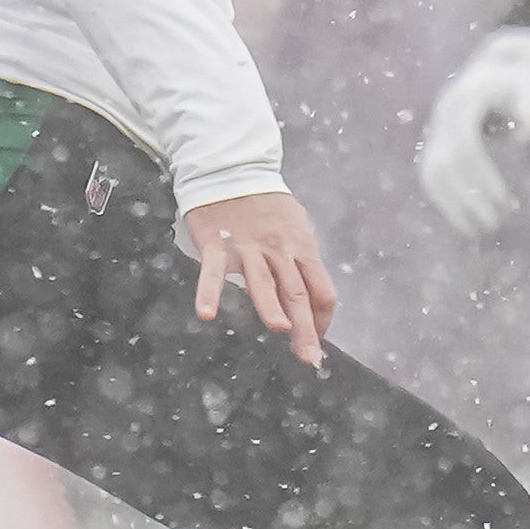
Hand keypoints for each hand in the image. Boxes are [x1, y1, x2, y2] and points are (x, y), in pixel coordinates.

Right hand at [185, 189, 335, 362]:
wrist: (232, 171)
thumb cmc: (267, 206)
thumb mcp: (296, 229)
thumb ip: (302, 263)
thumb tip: (314, 298)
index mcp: (302, 247)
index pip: (322, 289)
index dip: (323, 319)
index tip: (319, 341)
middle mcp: (279, 250)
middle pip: (297, 292)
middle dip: (306, 327)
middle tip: (309, 357)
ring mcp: (248, 247)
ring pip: (262, 281)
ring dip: (271, 306)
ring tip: (280, 329)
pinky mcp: (217, 244)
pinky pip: (213, 272)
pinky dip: (209, 292)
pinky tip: (206, 314)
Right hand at [419, 22, 529, 237]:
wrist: (508, 53)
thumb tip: (523, 134)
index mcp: (468, 94)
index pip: (466, 145)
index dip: (482, 176)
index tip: (506, 202)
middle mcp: (446, 109)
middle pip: (447, 162)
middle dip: (470, 197)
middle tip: (496, 223)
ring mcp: (439, 123)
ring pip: (433, 170)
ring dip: (454, 203)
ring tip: (479, 229)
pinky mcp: (438, 136)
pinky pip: (430, 171)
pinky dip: (443, 198)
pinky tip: (463, 220)